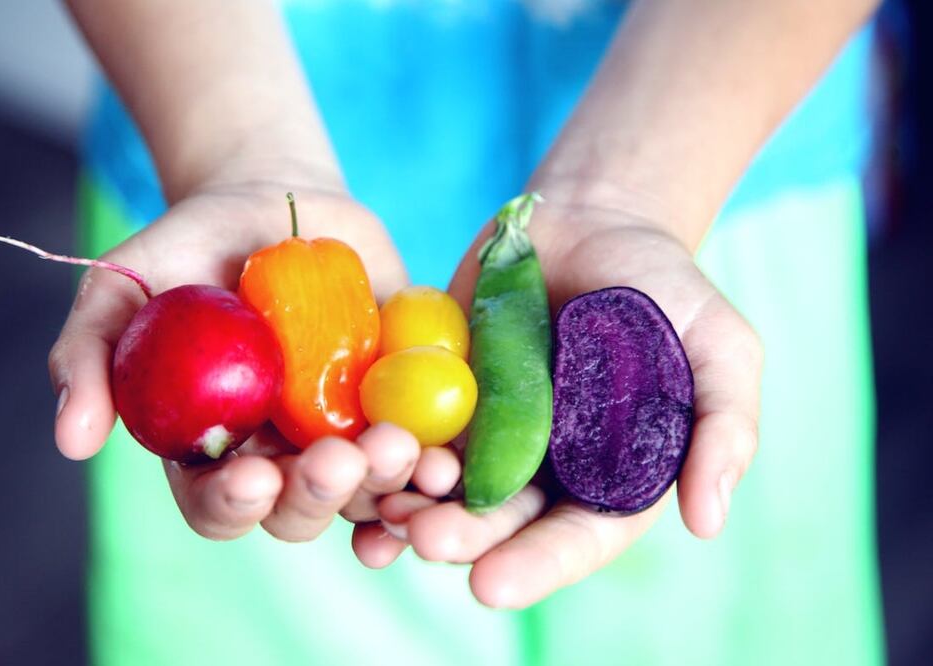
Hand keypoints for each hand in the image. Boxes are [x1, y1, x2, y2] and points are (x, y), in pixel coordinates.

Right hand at [48, 183, 420, 541]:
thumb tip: (72, 442)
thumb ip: (90, 354)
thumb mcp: (124, 285)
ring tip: (402, 448)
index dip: (233, 505)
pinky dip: (436, 466)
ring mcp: (344, 432)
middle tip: (340, 459)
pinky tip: (449, 463)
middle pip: (300, 510)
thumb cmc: (190, 246)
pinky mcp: (399, 403)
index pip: (217, 504)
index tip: (254, 475)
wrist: (277, 201)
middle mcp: (280, 455)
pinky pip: (424, 450)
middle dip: (320, 495)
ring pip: (368, 491)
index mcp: (211, 447)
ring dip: (388, 484)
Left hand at [355, 200, 763, 607]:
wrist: (592, 220)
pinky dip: (380, 452)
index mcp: (608, 476)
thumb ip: (723, 425)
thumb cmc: (665, 287)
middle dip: (461, 537)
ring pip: (444, 486)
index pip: (576, 537)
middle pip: (499, 520)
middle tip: (425, 540)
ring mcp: (486, 429)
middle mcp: (542, 466)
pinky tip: (350, 462)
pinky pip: (406, 429)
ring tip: (382, 511)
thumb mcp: (719, 345)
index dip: (537, 564)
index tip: (491, 585)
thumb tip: (707, 521)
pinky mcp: (440, 390)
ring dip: (410, 505)